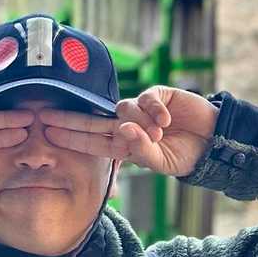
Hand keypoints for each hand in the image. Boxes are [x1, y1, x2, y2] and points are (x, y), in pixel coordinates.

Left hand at [39, 86, 217, 177]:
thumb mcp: (161, 161)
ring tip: (159, 133)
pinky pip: (147, 97)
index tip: (47, 132)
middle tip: (45, 116)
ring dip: (140, 121)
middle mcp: (128, 125)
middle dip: (71, 118)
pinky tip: (166, 121)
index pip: (92, 139)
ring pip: (125, 108)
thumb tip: (122, 130)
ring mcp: (141, 109)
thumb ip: (141, 149)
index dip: (71, 135)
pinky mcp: (158, 95)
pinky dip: (154, 109)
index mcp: (125, 144)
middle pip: (94, 120)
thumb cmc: (183, 154)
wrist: (212, 141)